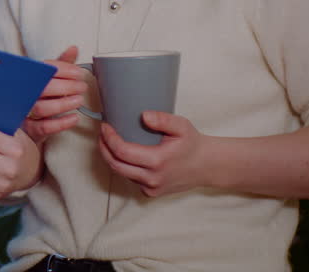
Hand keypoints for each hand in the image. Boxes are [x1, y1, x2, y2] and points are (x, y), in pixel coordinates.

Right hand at [23, 46, 88, 141]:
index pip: (44, 69)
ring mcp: (26, 112)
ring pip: (41, 108)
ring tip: (78, 100)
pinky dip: (60, 123)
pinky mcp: (30, 129)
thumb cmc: (40, 96)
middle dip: (66, 86)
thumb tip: (73, 49)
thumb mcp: (49, 78)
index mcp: (30, 78)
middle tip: (82, 86)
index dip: (63, 69)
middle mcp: (26, 94)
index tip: (78, 72)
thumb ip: (61, 64)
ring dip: (63, 104)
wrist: (27, 120)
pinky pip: (43, 127)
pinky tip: (73, 118)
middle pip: (42, 88)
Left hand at [97, 111, 213, 196]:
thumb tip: (143, 116)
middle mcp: (152, 178)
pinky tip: (124, 155)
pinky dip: (124, 167)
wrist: (207, 166)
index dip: (109, 138)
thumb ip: (163, 119)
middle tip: (102, 134)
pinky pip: (131, 179)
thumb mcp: (182, 126)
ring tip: (109, 142)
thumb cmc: (193, 144)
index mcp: (157, 161)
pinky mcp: (152, 193)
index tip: (105, 126)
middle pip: (116, 165)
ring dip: (112, 158)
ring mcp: (151, 188)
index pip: (122, 151)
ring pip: (122, 174)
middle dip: (104, 149)